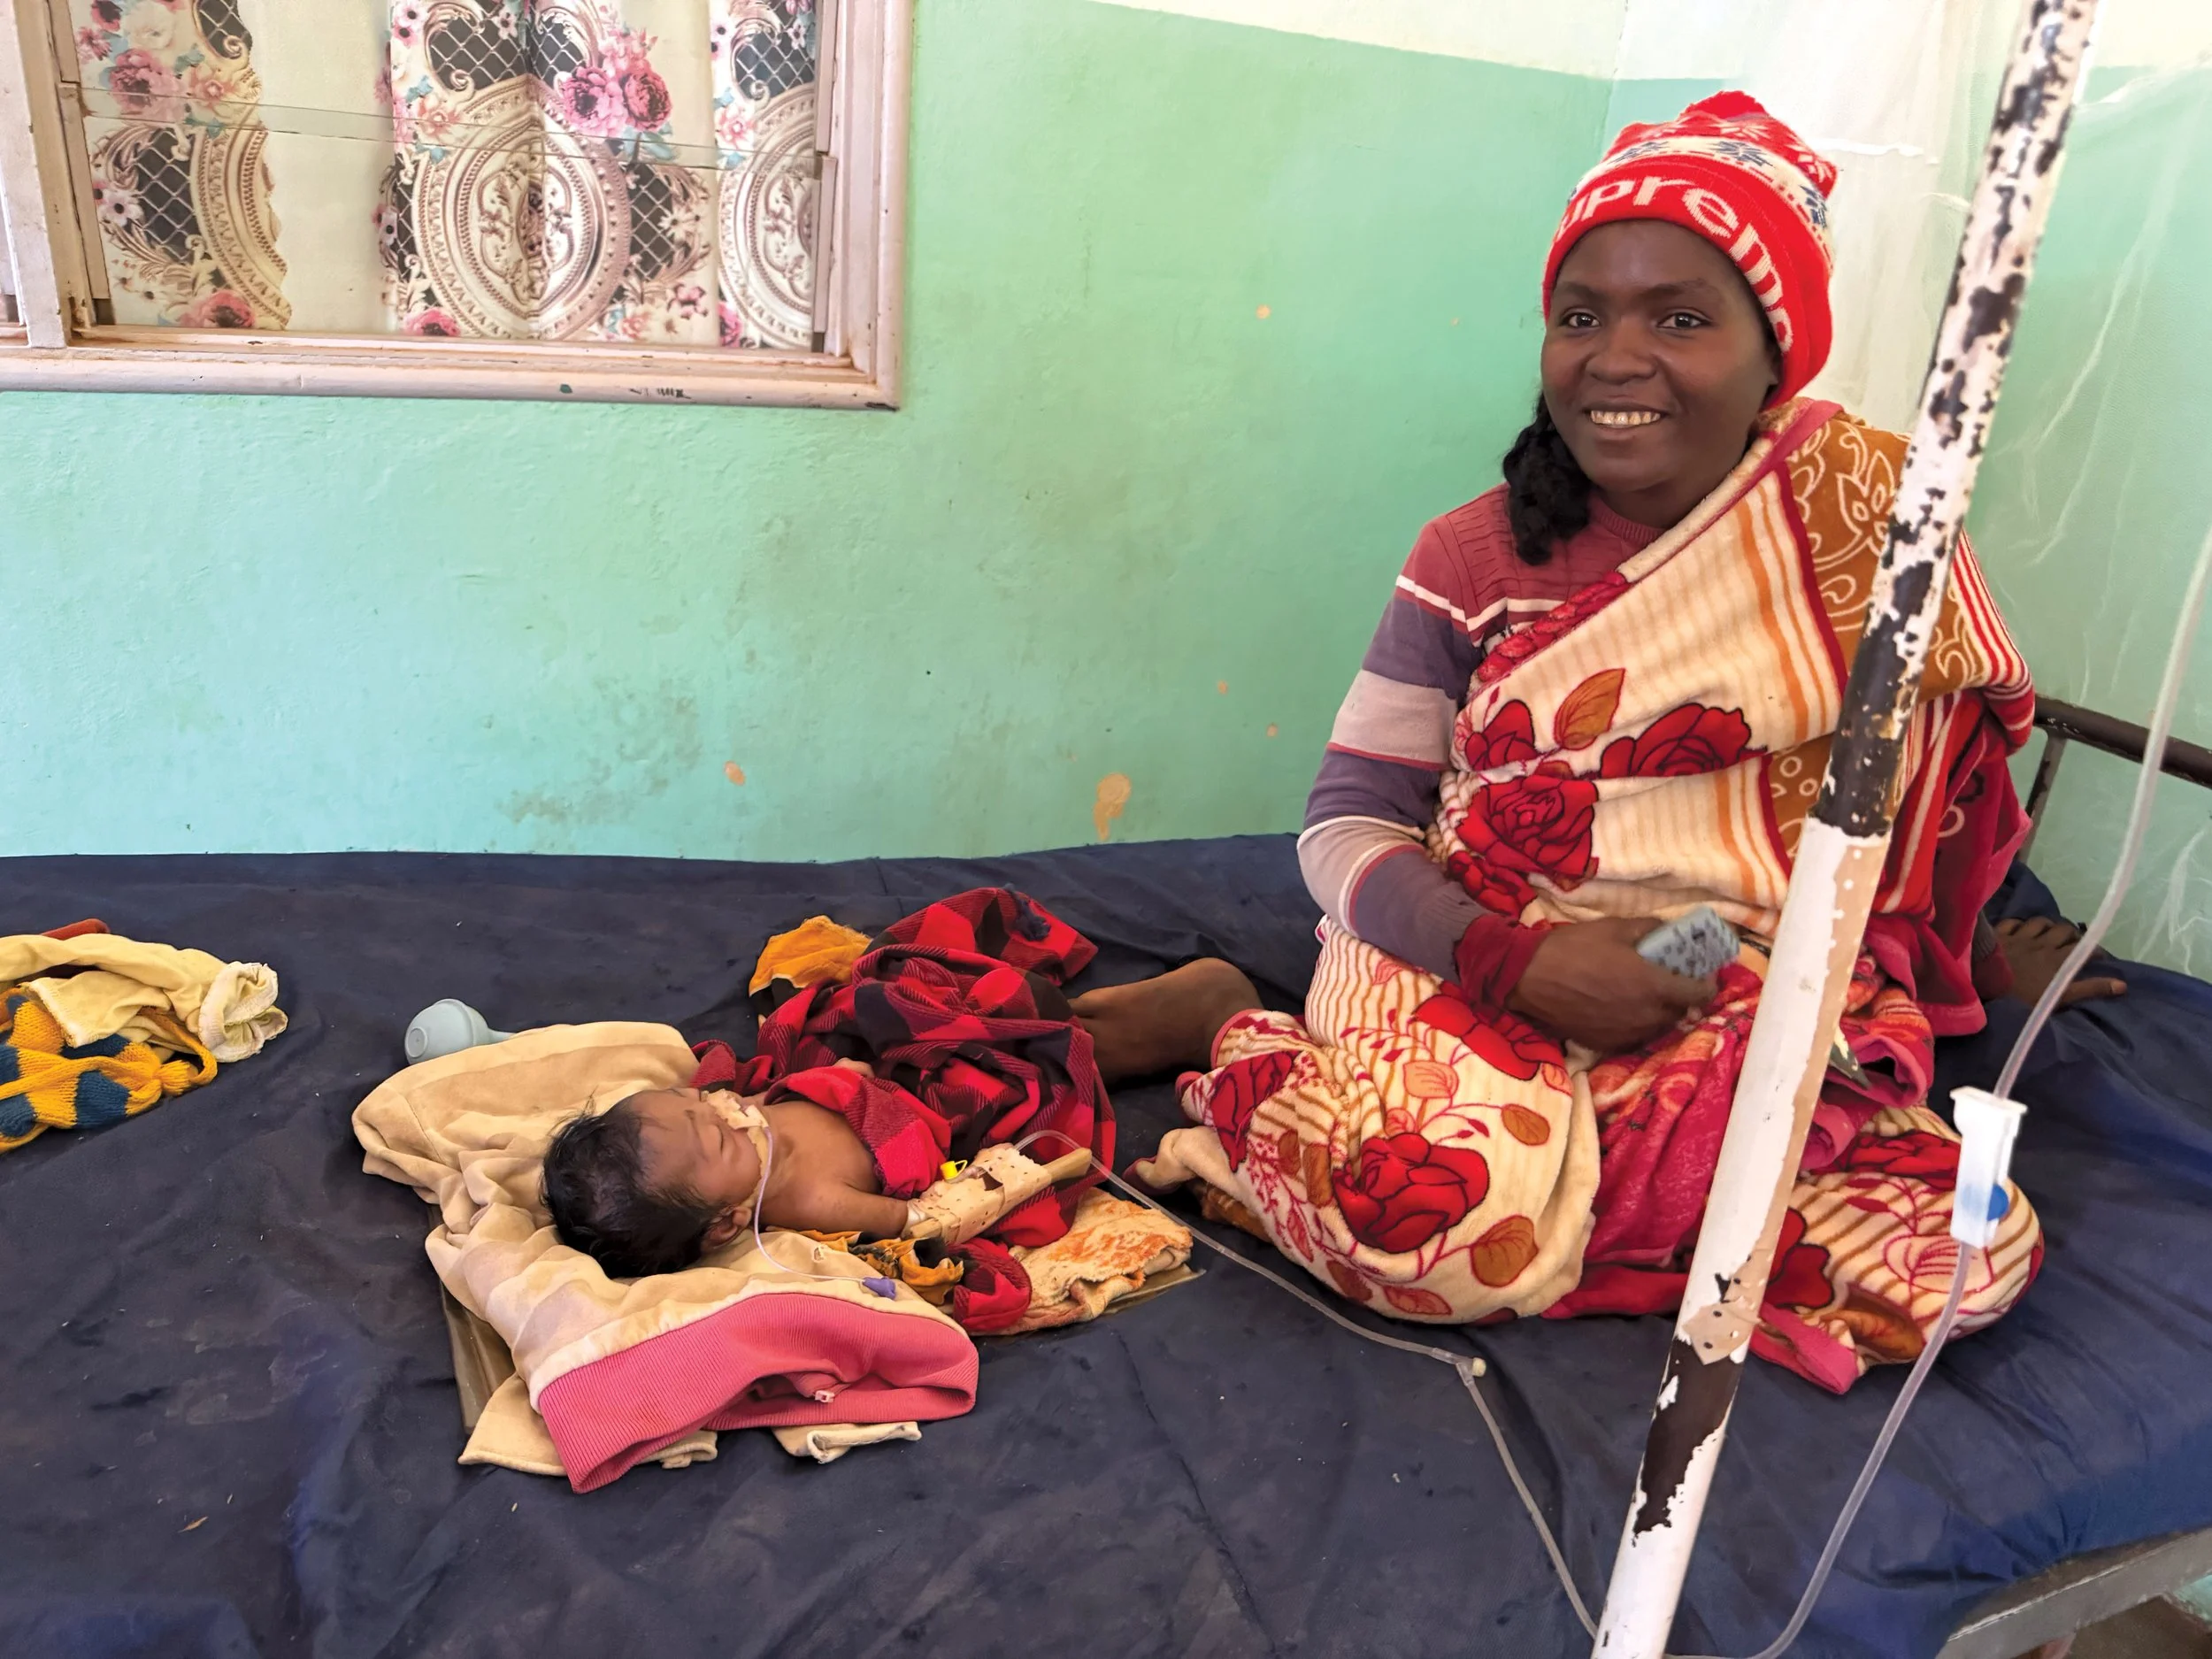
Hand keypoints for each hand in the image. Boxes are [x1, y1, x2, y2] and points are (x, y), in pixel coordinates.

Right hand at [1507, 916, 1715, 1053]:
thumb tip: (1665, 930)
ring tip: (1642, 995)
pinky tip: (1619, 1008)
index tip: (1702, 975)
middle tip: (1668, 981)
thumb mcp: (1613, 927)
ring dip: (1658, 1012)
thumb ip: (1648, 928)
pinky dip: (1634, 1023)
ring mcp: (1626, 1033)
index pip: (1701, 994)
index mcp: (1654, 984)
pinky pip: (1633, 1035)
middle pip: (1681, 1012)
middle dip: (1680, 997)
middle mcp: (1646, 1015)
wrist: (1528, 977)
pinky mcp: (1606, 1044)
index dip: (1707, 984)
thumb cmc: (1573, 948)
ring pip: (1657, 1026)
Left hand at [1996, 916, 2125, 1008]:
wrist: (1981, 988)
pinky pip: (2012, 922)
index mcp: (2057, 959)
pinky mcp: (1998, 935)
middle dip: (2072, 933)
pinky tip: (2019, 928)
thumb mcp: (2059, 998)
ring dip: (2047, 925)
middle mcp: (2041, 943)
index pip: (2083, 947)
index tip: (2099, 955)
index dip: (2093, 949)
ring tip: (2049, 932)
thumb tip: (2121, 985)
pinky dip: (2018, 924)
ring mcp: (2018, 937)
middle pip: (2062, 929)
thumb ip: (2089, 989)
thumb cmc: (2022, 998)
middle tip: (2073, 941)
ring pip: (2039, 922)